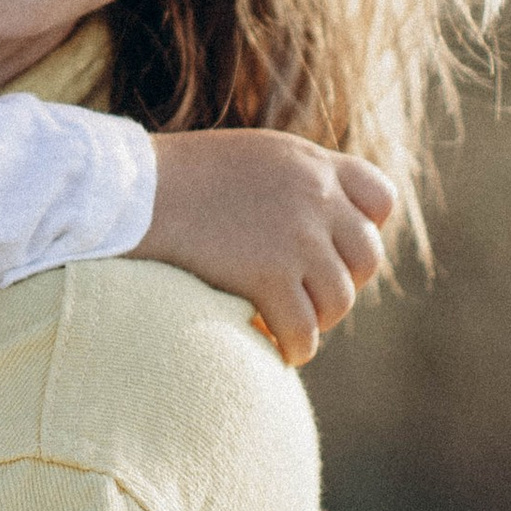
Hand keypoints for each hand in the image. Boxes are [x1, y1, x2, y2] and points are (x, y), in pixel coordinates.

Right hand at [135, 133, 395, 365]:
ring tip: (290, 326)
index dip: (365, 229)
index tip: (335, 249)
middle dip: (342, 282)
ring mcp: (297, 238)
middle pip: (366, 257)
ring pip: (339, 300)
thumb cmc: (175, 178)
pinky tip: (277, 351)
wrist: (130, 193)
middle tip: (309, 297)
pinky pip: (304, 331)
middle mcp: (316, 197)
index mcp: (312, 163)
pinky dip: (294, 348)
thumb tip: (318, 226)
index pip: (380, 199)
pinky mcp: (270, 277)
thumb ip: (292, 183)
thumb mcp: (249, 159)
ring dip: (317, 319)